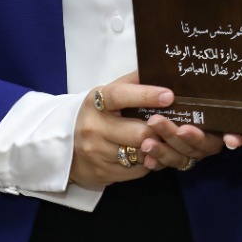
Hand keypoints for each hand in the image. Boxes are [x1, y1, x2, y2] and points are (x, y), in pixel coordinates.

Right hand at [70, 74, 220, 187]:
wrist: (65, 148)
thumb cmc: (96, 115)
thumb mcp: (107, 95)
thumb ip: (132, 82)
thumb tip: (160, 67)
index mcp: (95, 103)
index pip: (121, 96)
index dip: (146, 95)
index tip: (169, 95)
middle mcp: (93, 129)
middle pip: (138, 132)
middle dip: (160, 130)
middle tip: (176, 125)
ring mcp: (96, 154)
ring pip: (141, 153)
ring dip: (157, 147)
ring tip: (165, 139)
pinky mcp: (102, 174)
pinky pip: (138, 171)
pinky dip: (149, 162)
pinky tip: (152, 154)